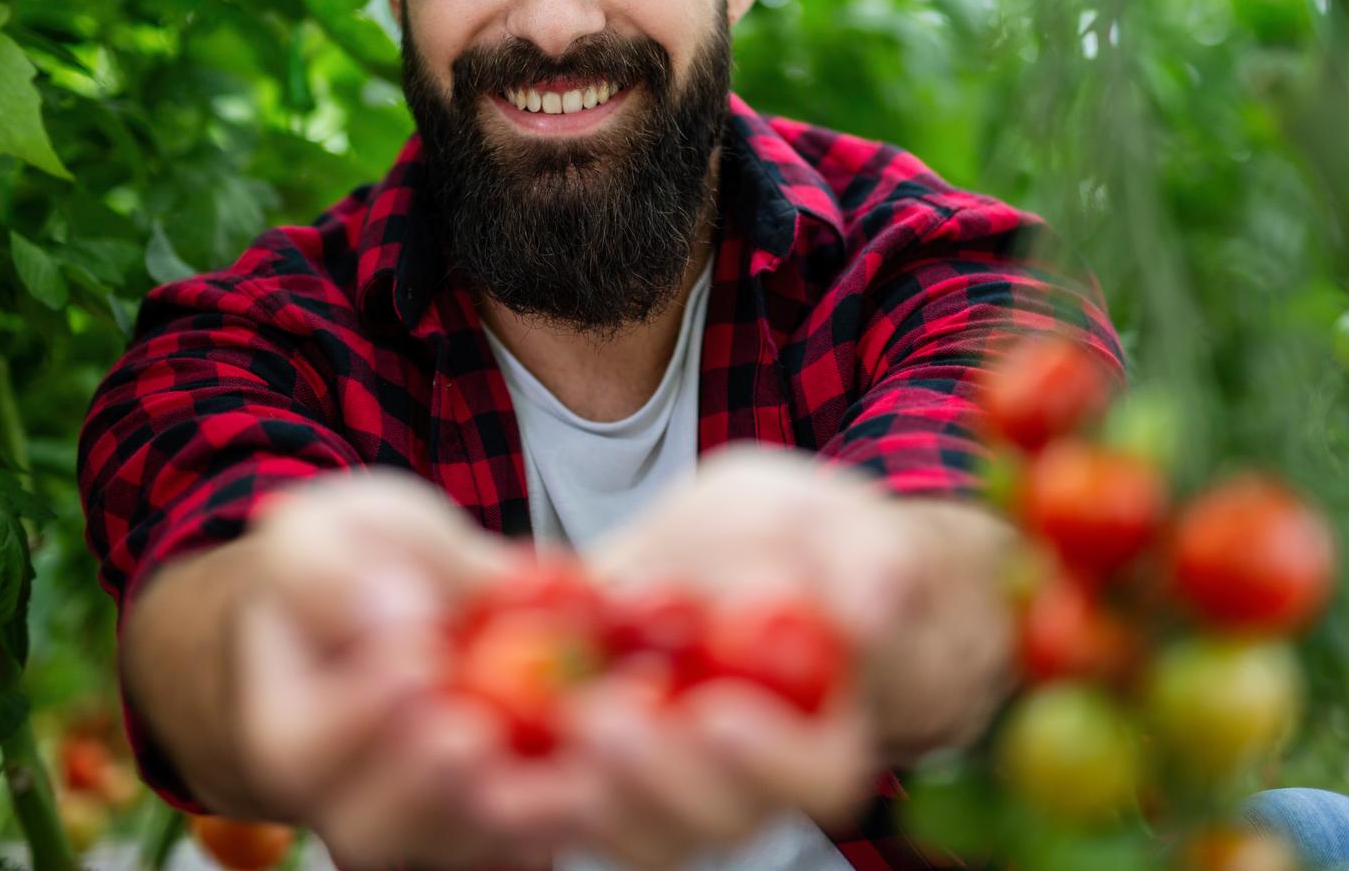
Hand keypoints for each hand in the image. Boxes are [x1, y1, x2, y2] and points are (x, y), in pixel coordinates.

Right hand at [130, 470, 595, 867]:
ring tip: (558, 766)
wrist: (412, 593)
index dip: (359, 714)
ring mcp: (427, 820)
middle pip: (372, 829)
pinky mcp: (498, 826)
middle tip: (473, 734)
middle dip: (427, 786)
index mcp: (291, 729)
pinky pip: (523, 845)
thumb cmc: (358, 569)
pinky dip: (565, 813)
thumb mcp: (326, 533)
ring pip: (455, 848)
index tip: (416, 657)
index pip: (305, 750)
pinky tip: (598, 769)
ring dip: (512, 814)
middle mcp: (349, 797)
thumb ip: (332, 572)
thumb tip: (389, 612)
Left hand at [566, 445, 924, 865]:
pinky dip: (524, 781)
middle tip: (600, 719)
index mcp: (826, 734)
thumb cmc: (803, 537)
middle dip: (654, 778)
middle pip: (714, 819)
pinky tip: (477, 745)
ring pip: (636, 828)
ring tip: (529, 740)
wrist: (735, 549)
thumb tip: (870, 613)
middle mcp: (750, 782)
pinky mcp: (601, 764)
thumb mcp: (835, 522)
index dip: (768, 761)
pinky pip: (567, 796)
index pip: (816, 779)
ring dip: (581, 795)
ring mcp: (673, 784)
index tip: (715, 709)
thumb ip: (866, 561)